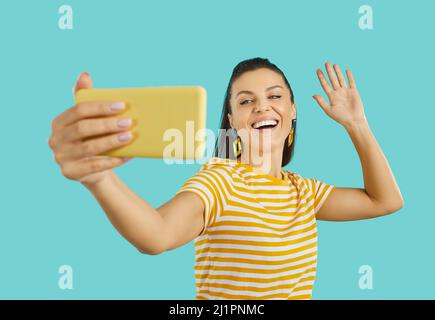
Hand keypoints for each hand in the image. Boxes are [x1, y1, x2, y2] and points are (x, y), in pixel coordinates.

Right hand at [48, 72, 133, 187]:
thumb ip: (86, 98)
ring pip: (89, 147)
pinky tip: (128, 155)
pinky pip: (95, 165)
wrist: (92, 170)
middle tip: (128, 122)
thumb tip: (84, 75)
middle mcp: (55, 139)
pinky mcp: (70, 172)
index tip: (122, 105)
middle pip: (83, 128)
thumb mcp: (88, 119)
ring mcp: (61, 157)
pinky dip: (113, 160)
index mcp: (59, 122)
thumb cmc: (91, 138)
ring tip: (129, 136)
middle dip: (107, 124)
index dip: (100, 107)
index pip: (79, 110)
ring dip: (112, 141)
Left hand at [313, 62, 366, 127]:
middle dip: (329, 71)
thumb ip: (321, 101)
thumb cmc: (340, 117)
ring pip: (340, 79)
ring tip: (334, 64)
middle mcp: (338, 93)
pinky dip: (349, 76)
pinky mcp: (353, 91)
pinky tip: (346, 70)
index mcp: (331, 97)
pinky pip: (351, 82)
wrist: (353, 120)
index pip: (325, 84)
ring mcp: (345, 91)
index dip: (321, 77)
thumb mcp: (328, 110)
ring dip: (337, 72)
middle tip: (326, 63)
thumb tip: (313, 94)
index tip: (317, 70)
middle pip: (332, 79)